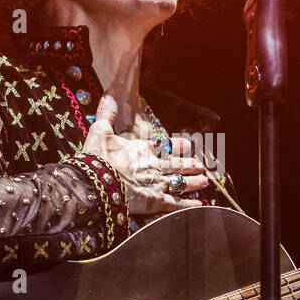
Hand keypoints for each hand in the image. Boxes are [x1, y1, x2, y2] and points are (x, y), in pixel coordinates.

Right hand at [82, 93, 210, 215]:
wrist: (95, 182)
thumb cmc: (97, 157)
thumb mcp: (100, 131)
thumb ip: (107, 114)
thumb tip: (109, 94)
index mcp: (142, 149)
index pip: (164, 146)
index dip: (177, 146)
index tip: (189, 145)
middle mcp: (154, 166)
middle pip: (176, 165)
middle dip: (190, 166)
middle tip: (200, 166)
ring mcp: (157, 184)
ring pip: (180, 183)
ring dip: (193, 182)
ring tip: (204, 182)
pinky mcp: (155, 202)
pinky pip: (176, 204)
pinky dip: (188, 205)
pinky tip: (198, 204)